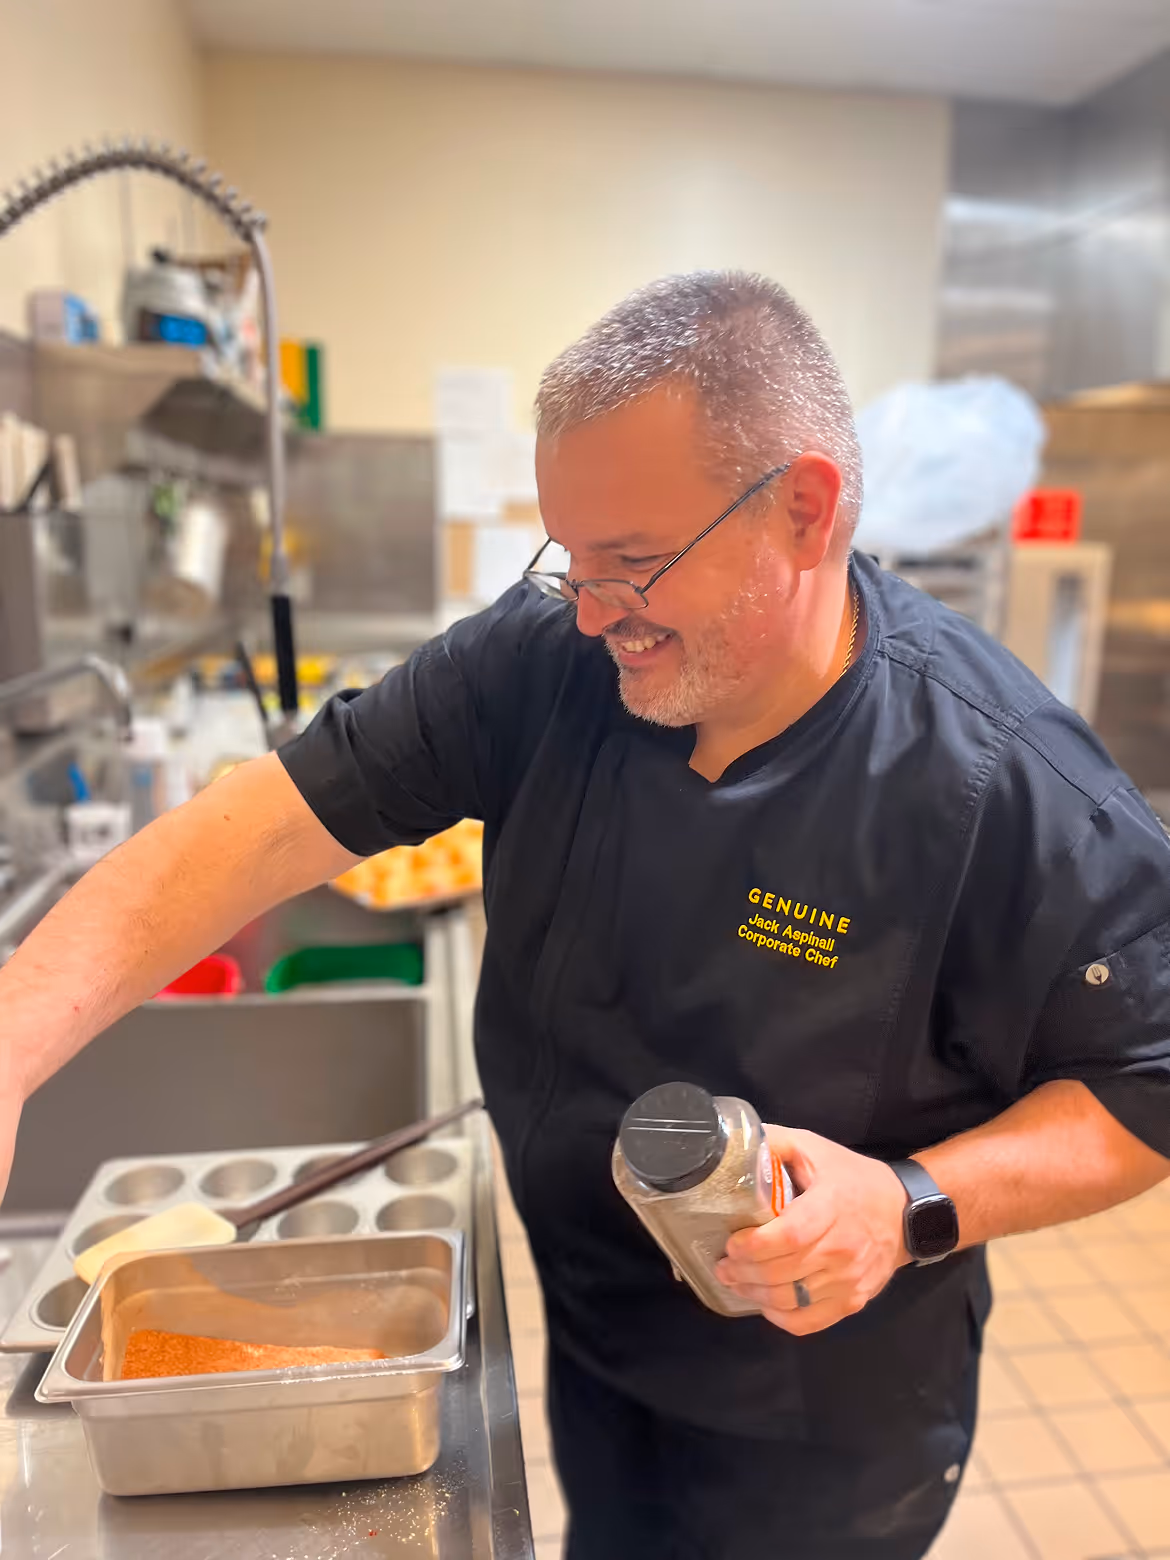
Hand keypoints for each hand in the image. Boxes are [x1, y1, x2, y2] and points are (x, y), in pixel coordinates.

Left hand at [715, 1125, 909, 1335]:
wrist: (902, 1211)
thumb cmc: (851, 1178)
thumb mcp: (813, 1147)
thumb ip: (775, 1143)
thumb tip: (734, 1145)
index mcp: (832, 1206)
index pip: (790, 1236)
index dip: (755, 1245)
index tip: (731, 1243)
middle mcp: (843, 1248)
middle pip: (784, 1272)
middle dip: (744, 1272)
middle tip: (722, 1265)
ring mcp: (850, 1280)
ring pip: (791, 1300)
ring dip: (755, 1295)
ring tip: (734, 1281)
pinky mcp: (853, 1302)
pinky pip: (809, 1322)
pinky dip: (780, 1317)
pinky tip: (764, 1303)